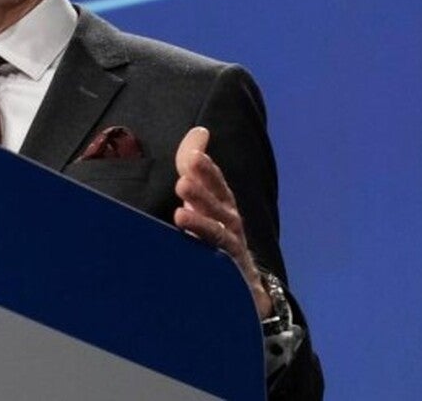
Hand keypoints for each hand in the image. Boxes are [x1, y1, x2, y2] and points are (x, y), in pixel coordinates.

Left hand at [174, 127, 271, 317]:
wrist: (240, 288)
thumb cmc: (215, 236)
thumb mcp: (203, 201)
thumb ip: (196, 169)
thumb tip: (199, 132)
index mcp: (223, 208)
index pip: (218, 186)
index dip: (207, 172)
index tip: (192, 158)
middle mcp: (231, 227)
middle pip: (220, 208)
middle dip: (204, 194)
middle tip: (183, 182)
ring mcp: (233, 252)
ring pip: (220, 235)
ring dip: (202, 224)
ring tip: (180, 215)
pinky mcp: (232, 277)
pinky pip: (221, 266)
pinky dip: (211, 260)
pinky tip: (194, 252)